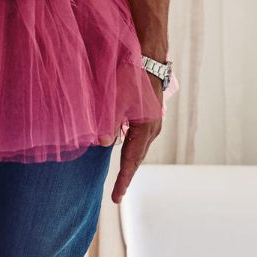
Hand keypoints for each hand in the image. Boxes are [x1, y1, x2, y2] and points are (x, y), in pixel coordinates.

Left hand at [110, 76, 164, 204]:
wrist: (148, 58)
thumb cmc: (131, 76)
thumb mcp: (116, 100)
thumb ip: (109, 124)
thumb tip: (103, 144)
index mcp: (145, 129)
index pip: (131, 162)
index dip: (123, 181)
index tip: (116, 198)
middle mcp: (152, 129)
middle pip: (137, 158)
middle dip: (127, 175)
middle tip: (117, 193)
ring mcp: (152, 122)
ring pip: (138, 148)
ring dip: (129, 162)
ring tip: (121, 176)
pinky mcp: (149, 115)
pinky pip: (139, 138)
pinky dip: (131, 148)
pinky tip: (122, 149)